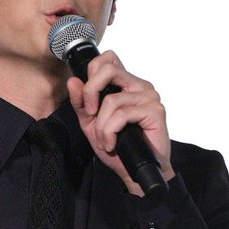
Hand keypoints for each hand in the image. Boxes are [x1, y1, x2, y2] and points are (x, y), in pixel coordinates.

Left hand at [67, 50, 174, 194]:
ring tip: (104, 140)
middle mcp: (139, 86)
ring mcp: (149, 97)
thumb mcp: (91, 124)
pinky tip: (112, 143)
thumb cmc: (118, 147)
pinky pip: (122, 115)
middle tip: (90, 114)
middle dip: (90, 92)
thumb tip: (73, 81)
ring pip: (112, 100)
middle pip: (108, 70)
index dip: (91, 74)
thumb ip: (81, 103)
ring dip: (101, 126)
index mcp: (126, 84)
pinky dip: (110, 132)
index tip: (87, 100)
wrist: (135, 170)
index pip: (108, 58)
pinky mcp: (155, 110)